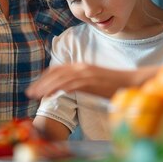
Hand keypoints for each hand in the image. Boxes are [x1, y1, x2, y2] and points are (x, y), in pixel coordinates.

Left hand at [26, 63, 154, 98]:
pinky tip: (50, 96)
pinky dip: (58, 89)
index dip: (44, 77)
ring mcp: (87, 73)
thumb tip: (69, 89)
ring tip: (35, 96)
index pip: (58, 69)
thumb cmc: (115, 85)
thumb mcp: (95, 82)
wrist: (133, 82)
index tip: (35, 86)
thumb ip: (81, 83)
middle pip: (55, 73)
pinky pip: (71, 84)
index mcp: (82, 66)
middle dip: (40, 83)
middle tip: (29, 93)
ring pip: (60, 78)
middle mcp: (82, 66)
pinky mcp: (91, 81)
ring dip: (45, 87)